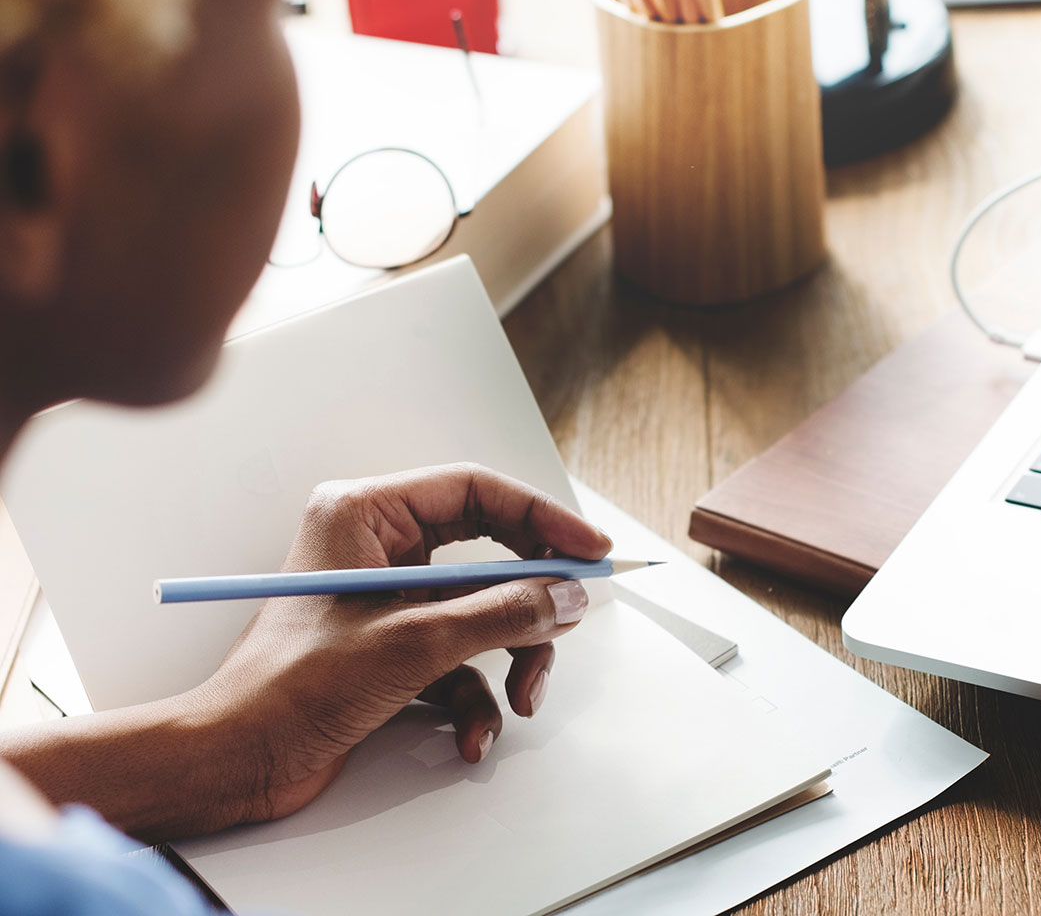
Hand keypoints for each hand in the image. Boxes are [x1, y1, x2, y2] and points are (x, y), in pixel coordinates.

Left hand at [0, 463, 611, 839]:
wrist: (236, 762)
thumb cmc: (291, 689)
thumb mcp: (415, 643)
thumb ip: (502, 613)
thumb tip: (567, 597)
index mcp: (365, 515)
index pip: (477, 491)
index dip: (543, 519)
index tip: (590, 552)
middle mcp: (376, 547)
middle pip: (490, 554)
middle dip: (529, 602)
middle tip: (568, 621)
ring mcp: (386, 599)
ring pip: (483, 611)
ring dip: (510, 659)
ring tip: (519, 699)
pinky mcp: (391, 647)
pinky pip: (461, 658)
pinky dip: (475, 699)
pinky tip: (470, 736)